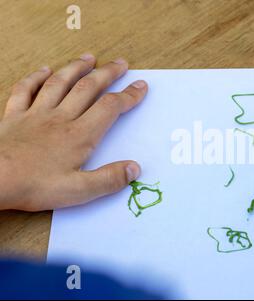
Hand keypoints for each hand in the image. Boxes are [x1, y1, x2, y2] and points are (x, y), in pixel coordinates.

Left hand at [0, 54, 146, 210]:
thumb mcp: (78, 191)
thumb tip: (135, 168)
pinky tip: (44, 70)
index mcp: (79, 135)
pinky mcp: (14, 116)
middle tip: (120, 63)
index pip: (110, 108)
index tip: (141, 86)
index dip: (128, 96)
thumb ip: (109, 179)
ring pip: (60, 83)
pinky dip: (36, 78)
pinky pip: (25, 90)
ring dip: (76, 68)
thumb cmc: (34, 186)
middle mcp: (60, 118)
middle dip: (107, 74)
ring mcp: (35, 114)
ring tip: (89, 58)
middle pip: (88, 88)